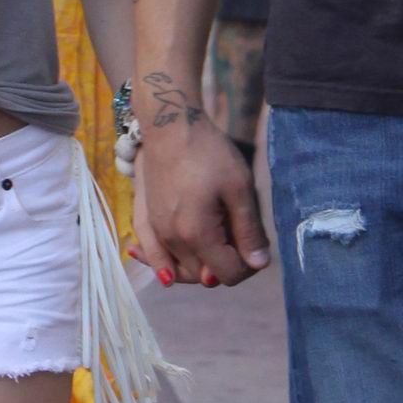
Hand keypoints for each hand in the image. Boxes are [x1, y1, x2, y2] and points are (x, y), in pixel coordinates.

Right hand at [132, 113, 270, 288]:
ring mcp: (154, 232)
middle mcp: (171, 241)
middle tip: (240, 238)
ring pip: (181, 271)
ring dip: (201, 267)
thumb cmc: (208, 152)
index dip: (248, 266)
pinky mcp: (144, 220)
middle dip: (226, 265)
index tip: (255, 245)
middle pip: (205, 276)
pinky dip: (162, 265)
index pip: (227, 274)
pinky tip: (169, 271)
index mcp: (197, 235)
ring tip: (217, 249)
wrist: (169, 126)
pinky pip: (151, 256)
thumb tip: (259, 264)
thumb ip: (248, 230)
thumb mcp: (239, 188)